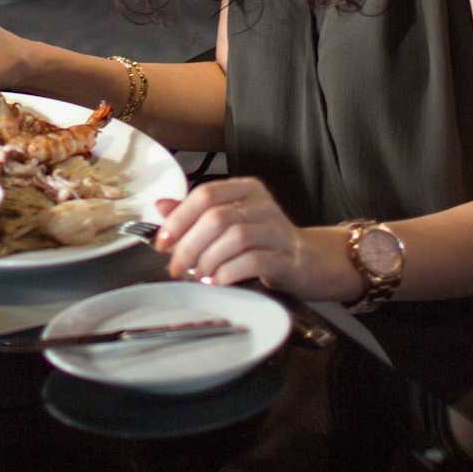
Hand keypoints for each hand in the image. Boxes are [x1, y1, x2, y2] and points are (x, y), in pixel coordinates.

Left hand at [153, 178, 357, 300]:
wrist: (311, 262)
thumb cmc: (264, 243)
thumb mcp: (230, 223)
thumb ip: (196, 214)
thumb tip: (161, 206)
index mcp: (246, 189)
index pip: (206, 194)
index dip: (179, 218)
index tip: (162, 242)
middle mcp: (262, 204)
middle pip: (217, 217)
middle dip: (189, 245)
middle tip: (177, 268)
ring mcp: (277, 230)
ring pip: (234, 237)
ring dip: (208, 260)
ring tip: (199, 276)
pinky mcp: (287, 257)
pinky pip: (254, 260)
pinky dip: (229, 272)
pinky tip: (219, 281)